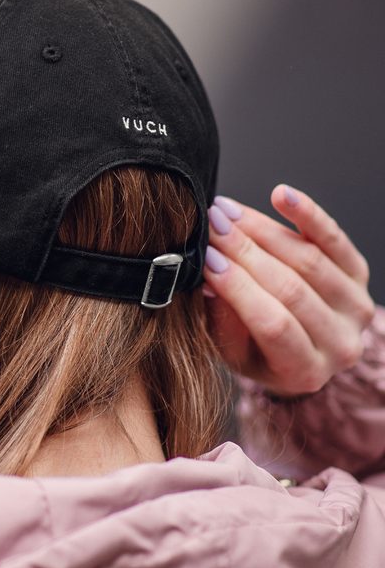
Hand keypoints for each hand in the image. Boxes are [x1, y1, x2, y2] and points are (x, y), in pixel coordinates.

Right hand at [202, 185, 375, 396]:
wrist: (302, 349)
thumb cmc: (259, 353)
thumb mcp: (233, 352)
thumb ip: (223, 322)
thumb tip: (207, 277)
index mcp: (304, 373)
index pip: (273, 324)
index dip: (239, 288)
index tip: (206, 258)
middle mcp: (341, 344)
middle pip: (291, 289)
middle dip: (245, 252)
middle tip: (210, 225)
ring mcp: (357, 307)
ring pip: (309, 260)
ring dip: (263, 229)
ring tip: (227, 211)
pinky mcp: (361, 274)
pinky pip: (334, 239)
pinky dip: (307, 214)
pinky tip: (280, 195)